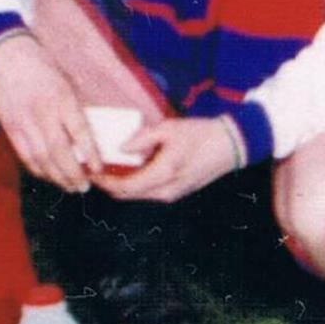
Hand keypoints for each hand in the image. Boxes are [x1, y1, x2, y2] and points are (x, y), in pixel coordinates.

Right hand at [0, 37, 97, 192]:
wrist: (9, 58)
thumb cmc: (45, 70)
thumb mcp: (68, 85)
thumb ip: (76, 111)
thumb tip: (88, 140)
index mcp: (63, 98)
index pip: (79, 131)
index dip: (90, 153)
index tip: (98, 169)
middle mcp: (42, 112)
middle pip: (58, 150)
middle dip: (72, 173)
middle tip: (83, 187)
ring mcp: (23, 121)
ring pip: (40, 157)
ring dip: (55, 176)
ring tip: (69, 187)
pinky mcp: (9, 127)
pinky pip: (24, 154)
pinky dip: (37, 169)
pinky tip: (48, 176)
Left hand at [96, 114, 241, 202]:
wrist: (232, 144)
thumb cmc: (202, 133)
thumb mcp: (169, 128)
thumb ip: (142, 138)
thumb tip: (121, 149)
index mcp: (163, 173)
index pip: (124, 187)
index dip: (104, 182)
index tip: (92, 172)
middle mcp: (166, 190)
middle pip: (127, 195)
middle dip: (109, 185)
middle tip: (97, 170)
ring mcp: (173, 194)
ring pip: (138, 195)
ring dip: (123, 185)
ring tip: (112, 169)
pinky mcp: (178, 192)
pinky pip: (149, 193)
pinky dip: (136, 184)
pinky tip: (133, 170)